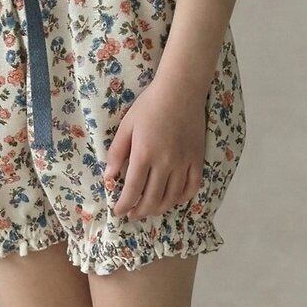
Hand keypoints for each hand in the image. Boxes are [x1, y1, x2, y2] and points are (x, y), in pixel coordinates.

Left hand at [102, 75, 206, 219]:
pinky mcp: (197, 159)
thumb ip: (116, 154)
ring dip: (159, 209)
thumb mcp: (126, 127)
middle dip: (139, 212)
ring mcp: (184, 163)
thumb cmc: (149, 106)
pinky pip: (192, 187)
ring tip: (149, 210)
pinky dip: (181, 199)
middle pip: (152, 199)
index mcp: (144, 155)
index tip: (118, 211)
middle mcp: (165, 163)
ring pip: (172, 198)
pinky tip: (172, 200)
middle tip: (131, 215)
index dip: (124, 205)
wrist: (180, 91)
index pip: (132, 190)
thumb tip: (108, 178)